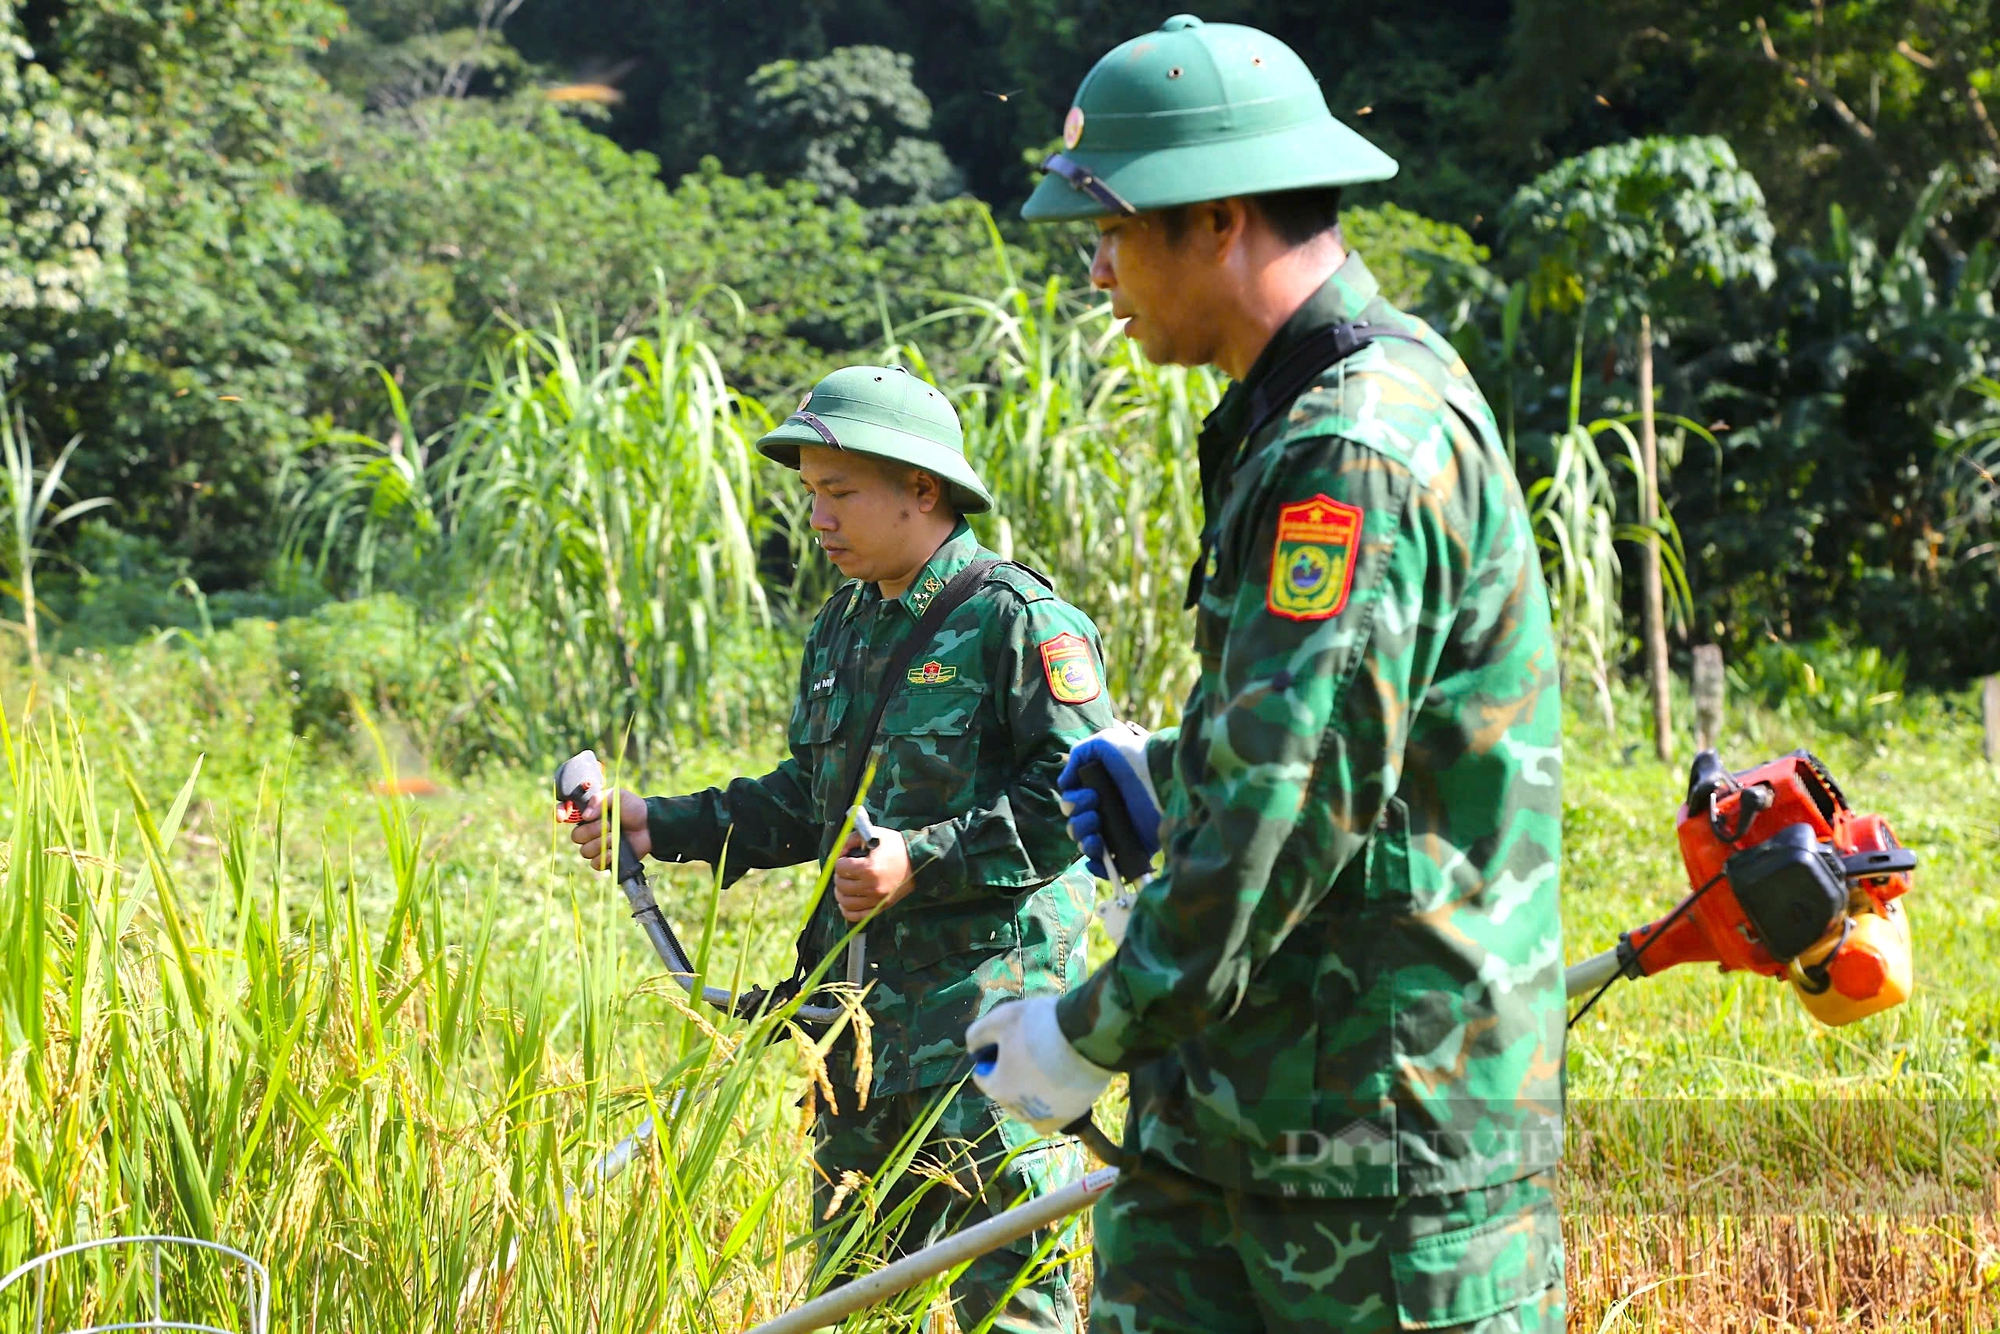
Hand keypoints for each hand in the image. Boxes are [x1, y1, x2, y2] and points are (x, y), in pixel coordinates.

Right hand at [569, 787, 650, 868]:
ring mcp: (597, 846)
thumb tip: (585, 816)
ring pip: (584, 851)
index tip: (562, 817)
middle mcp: (589, 830)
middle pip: (576, 837)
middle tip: (609, 825)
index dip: (560, 814)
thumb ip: (599, 800)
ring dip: (600, 844)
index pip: (566, 813)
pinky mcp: (606, 859)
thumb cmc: (634, 808)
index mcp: (588, 813)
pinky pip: (595, 864)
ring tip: (614, 837)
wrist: (651, 825)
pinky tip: (614, 851)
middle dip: (592, 831)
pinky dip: (604, 858)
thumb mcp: (617, 796)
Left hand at [833, 826, 912, 921]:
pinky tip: (846, 901)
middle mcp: (872, 886)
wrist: (918, 861)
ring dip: (840, 892)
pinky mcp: (881, 907)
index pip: (840, 867)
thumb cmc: (896, 847)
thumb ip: (850, 840)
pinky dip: (846, 910)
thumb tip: (836, 853)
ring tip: (844, 884)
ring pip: (845, 901)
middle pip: (841, 885)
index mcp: (869, 868)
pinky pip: (856, 916)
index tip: (845, 858)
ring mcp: (876, 899)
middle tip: (845, 870)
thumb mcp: (874, 834)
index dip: (840, 860)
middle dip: (839, 875)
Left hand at [967, 996, 1112, 1135]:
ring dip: (1031, 1091)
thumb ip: (978, 1035)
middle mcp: (1019, 1110)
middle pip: (1007, 1092)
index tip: (1008, 1040)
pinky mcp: (1071, 1116)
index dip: (992, 1056)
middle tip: (1030, 1049)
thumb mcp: (1001, 1019)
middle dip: (1011, 1074)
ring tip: (1048, 1064)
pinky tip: (1061, 1083)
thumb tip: (974, 1050)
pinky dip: (1052, 1104)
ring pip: (1029, 1107)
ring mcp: (1047, 1116)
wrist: (1089, 1037)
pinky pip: (1053, 1116)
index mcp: (999, 1088)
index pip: (983, 1077)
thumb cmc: (1040, 1026)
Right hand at [1058, 722, 1159, 877]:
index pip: (1072, 806)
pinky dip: (1098, 867)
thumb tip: (1065, 783)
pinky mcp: (1135, 849)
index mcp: (1098, 791)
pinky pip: (1110, 867)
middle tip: (1095, 813)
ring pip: (1088, 847)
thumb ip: (1077, 756)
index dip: (1073, 804)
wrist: (1163, 774)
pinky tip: (1098, 858)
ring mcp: (1120, 833)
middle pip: (1076, 828)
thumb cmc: (1134, 756)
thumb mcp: (1102, 744)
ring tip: (1097, 835)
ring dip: (1085, 842)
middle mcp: (1107, 812)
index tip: (1090, 796)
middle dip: (1079, 823)